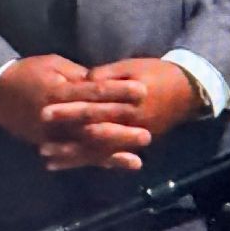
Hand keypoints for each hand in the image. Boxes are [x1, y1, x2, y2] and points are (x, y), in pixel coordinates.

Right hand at [0, 54, 148, 170]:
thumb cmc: (29, 72)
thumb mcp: (56, 64)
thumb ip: (81, 75)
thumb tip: (106, 83)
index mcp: (58, 92)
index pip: (94, 93)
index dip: (119, 92)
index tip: (143, 91)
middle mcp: (54, 118)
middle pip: (91, 125)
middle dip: (120, 131)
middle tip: (146, 135)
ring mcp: (49, 135)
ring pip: (84, 147)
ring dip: (110, 154)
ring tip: (136, 159)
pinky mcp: (46, 144)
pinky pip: (73, 156)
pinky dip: (94, 162)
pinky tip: (114, 166)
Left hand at [39, 58, 200, 171]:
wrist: (188, 90)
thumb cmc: (158, 73)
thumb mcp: (134, 66)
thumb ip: (108, 74)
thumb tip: (83, 81)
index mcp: (130, 99)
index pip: (95, 104)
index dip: (70, 107)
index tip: (45, 108)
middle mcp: (131, 122)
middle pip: (94, 130)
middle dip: (66, 135)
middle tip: (41, 141)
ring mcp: (134, 135)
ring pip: (99, 149)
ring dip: (72, 154)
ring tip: (46, 156)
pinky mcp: (134, 143)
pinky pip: (108, 156)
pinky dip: (87, 161)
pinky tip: (65, 164)